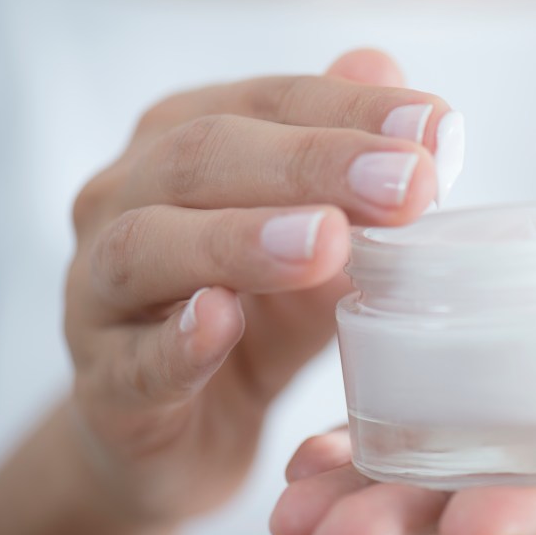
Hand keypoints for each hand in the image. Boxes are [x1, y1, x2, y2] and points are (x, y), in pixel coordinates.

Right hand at [64, 50, 457, 520]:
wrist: (186, 430)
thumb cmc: (257, 320)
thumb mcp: (319, 244)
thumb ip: (356, 178)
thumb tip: (419, 105)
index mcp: (184, 147)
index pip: (267, 104)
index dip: (351, 110)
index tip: (435, 129)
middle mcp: (127, 202)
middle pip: (204, 157)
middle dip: (312, 164)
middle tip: (404, 184)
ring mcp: (100, 293)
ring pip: (150, 246)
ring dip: (241, 239)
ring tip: (325, 242)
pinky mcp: (105, 383)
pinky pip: (132, 359)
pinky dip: (177, 341)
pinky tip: (222, 321)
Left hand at [270, 229, 535, 534]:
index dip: (528, 513)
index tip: (469, 532)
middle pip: (483, 513)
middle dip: (408, 530)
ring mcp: (513, 460)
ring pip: (431, 492)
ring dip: (360, 504)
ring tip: (291, 517)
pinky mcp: (474, 427)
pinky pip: (412, 451)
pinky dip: (356, 459)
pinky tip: (305, 464)